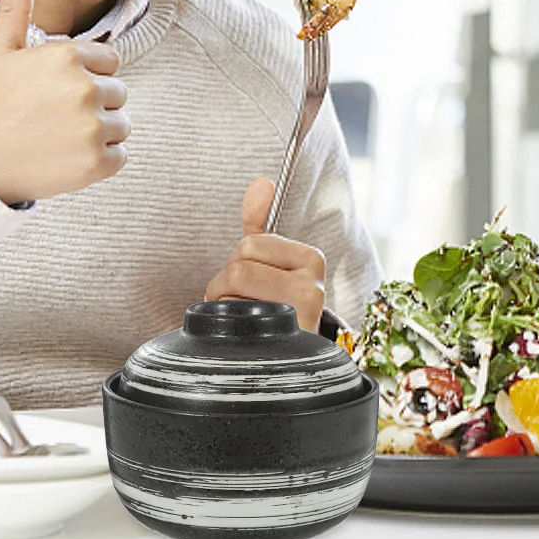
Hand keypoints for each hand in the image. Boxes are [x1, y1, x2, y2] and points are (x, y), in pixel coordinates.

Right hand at [0, 0, 129, 204]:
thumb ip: (15, 9)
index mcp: (68, 56)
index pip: (109, 61)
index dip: (86, 76)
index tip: (56, 92)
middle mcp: (85, 88)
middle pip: (117, 93)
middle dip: (93, 105)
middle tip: (54, 118)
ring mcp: (92, 127)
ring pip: (120, 124)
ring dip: (99, 133)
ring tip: (60, 138)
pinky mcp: (97, 162)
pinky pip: (120, 156)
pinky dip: (100, 161)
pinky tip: (67, 159)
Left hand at [205, 177, 326, 333]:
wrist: (295, 355)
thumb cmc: (277, 304)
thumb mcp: (270, 262)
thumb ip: (259, 224)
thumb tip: (261, 184)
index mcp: (311, 258)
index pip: (249, 244)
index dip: (236, 262)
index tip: (247, 281)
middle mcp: (313, 286)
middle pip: (238, 269)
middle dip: (225, 287)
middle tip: (240, 302)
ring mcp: (301, 318)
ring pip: (233, 299)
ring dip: (225, 311)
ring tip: (243, 320)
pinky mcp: (285, 345)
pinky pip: (237, 328)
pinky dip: (231, 332)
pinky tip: (248, 336)